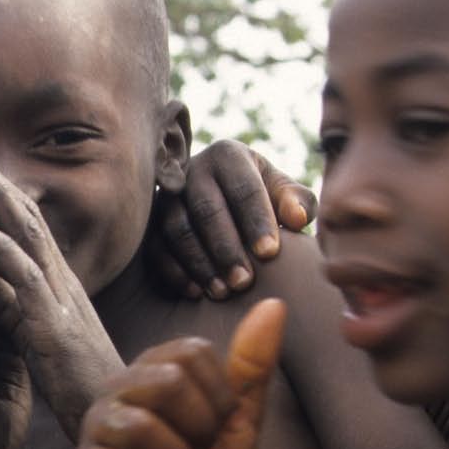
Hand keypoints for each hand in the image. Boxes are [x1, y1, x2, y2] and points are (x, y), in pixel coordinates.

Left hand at [0, 154, 124, 438]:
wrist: (115, 420)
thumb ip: (6, 307)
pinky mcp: (53, 324)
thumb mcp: (34, 337)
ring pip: (27, 235)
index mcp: (56, 285)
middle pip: (25, 220)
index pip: (26, 230)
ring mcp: (60, 298)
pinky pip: (24, 278)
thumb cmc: (78, 383)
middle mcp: (61, 281)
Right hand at [72, 298, 285, 448]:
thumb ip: (253, 362)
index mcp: (155, 365)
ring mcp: (95, 425)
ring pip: (141, 428)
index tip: (214, 424)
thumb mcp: (240, 416)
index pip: (192, 354)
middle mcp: (118, 386)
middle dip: (198, 430)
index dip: (218, 398)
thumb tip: (274, 304)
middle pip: (166, 382)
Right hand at [150, 140, 316, 299]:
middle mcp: (193, 169)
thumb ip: (298, 202)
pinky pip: (155, 247)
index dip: (257, 221)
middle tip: (244, 282)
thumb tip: (296, 219)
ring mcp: (167, 195)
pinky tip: (196, 293)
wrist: (227, 203)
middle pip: (206, 209)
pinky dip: (174, 271)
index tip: (270, 254)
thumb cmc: (264, 199)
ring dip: (200, 263)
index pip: (243, 188)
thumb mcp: (284, 194)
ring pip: (177, 229)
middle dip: (226, 248)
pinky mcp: (149, 221)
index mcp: (229, 155)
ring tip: (222, 293)